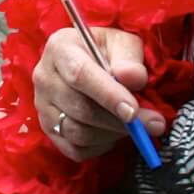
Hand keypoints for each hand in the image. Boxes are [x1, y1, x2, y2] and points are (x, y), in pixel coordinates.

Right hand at [32, 25, 165, 161]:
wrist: (91, 63)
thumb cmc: (107, 52)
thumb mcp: (123, 43)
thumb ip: (130, 58)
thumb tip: (132, 78)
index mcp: (60, 48)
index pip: (79, 75)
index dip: (108, 95)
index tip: (133, 111)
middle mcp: (44, 77)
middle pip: (80, 108)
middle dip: (118, 121)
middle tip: (151, 125)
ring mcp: (43, 105)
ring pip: (77, 132)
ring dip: (112, 134)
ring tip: (133, 126)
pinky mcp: (48, 129)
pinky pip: (75, 149)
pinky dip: (100, 147)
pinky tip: (113, 132)